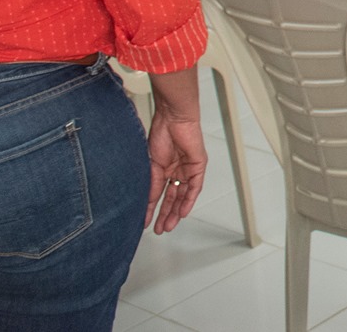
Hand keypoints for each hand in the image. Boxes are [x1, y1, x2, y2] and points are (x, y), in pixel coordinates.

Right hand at [144, 105, 207, 233]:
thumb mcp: (152, 166)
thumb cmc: (160, 133)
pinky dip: (189, 200)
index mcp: (164, 169)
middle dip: (166, 214)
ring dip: (177, 211)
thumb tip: (147, 204)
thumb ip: (152, 185)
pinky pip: (195, 187)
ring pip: (184, 195)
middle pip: (173, 197)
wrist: (173, 118)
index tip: (146, 222)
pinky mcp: (199, 166)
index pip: (160, 194)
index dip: (153, 209)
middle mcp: (177, 171)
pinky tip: (183, 212)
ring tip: (169, 225)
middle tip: (160, 229)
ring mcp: (188, 169)